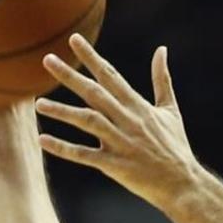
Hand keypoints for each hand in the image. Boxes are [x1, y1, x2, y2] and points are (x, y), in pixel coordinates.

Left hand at [35, 34, 198, 206]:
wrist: (183, 183)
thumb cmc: (175, 147)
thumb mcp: (170, 110)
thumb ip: (162, 79)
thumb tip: (161, 50)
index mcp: (139, 107)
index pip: (111, 76)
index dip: (92, 57)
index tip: (74, 39)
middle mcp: (128, 121)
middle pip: (95, 94)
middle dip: (71, 76)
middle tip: (47, 60)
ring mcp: (121, 143)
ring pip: (88, 122)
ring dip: (63, 112)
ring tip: (39, 104)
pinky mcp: (116, 166)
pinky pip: (85, 155)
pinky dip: (64, 148)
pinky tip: (44, 140)